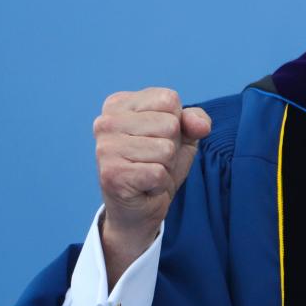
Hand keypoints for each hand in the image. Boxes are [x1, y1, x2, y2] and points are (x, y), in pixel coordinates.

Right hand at [93, 87, 210, 285]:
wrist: (141, 205)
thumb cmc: (159, 162)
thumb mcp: (184, 135)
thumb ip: (195, 120)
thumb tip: (201, 126)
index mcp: (119, 104)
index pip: (169, 99)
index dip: (177, 122)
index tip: (159, 137)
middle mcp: (106, 122)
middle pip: (169, 124)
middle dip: (172, 146)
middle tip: (154, 159)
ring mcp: (105, 148)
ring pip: (165, 149)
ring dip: (166, 166)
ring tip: (150, 171)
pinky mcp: (111, 175)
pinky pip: (158, 173)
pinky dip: (160, 183)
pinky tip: (145, 185)